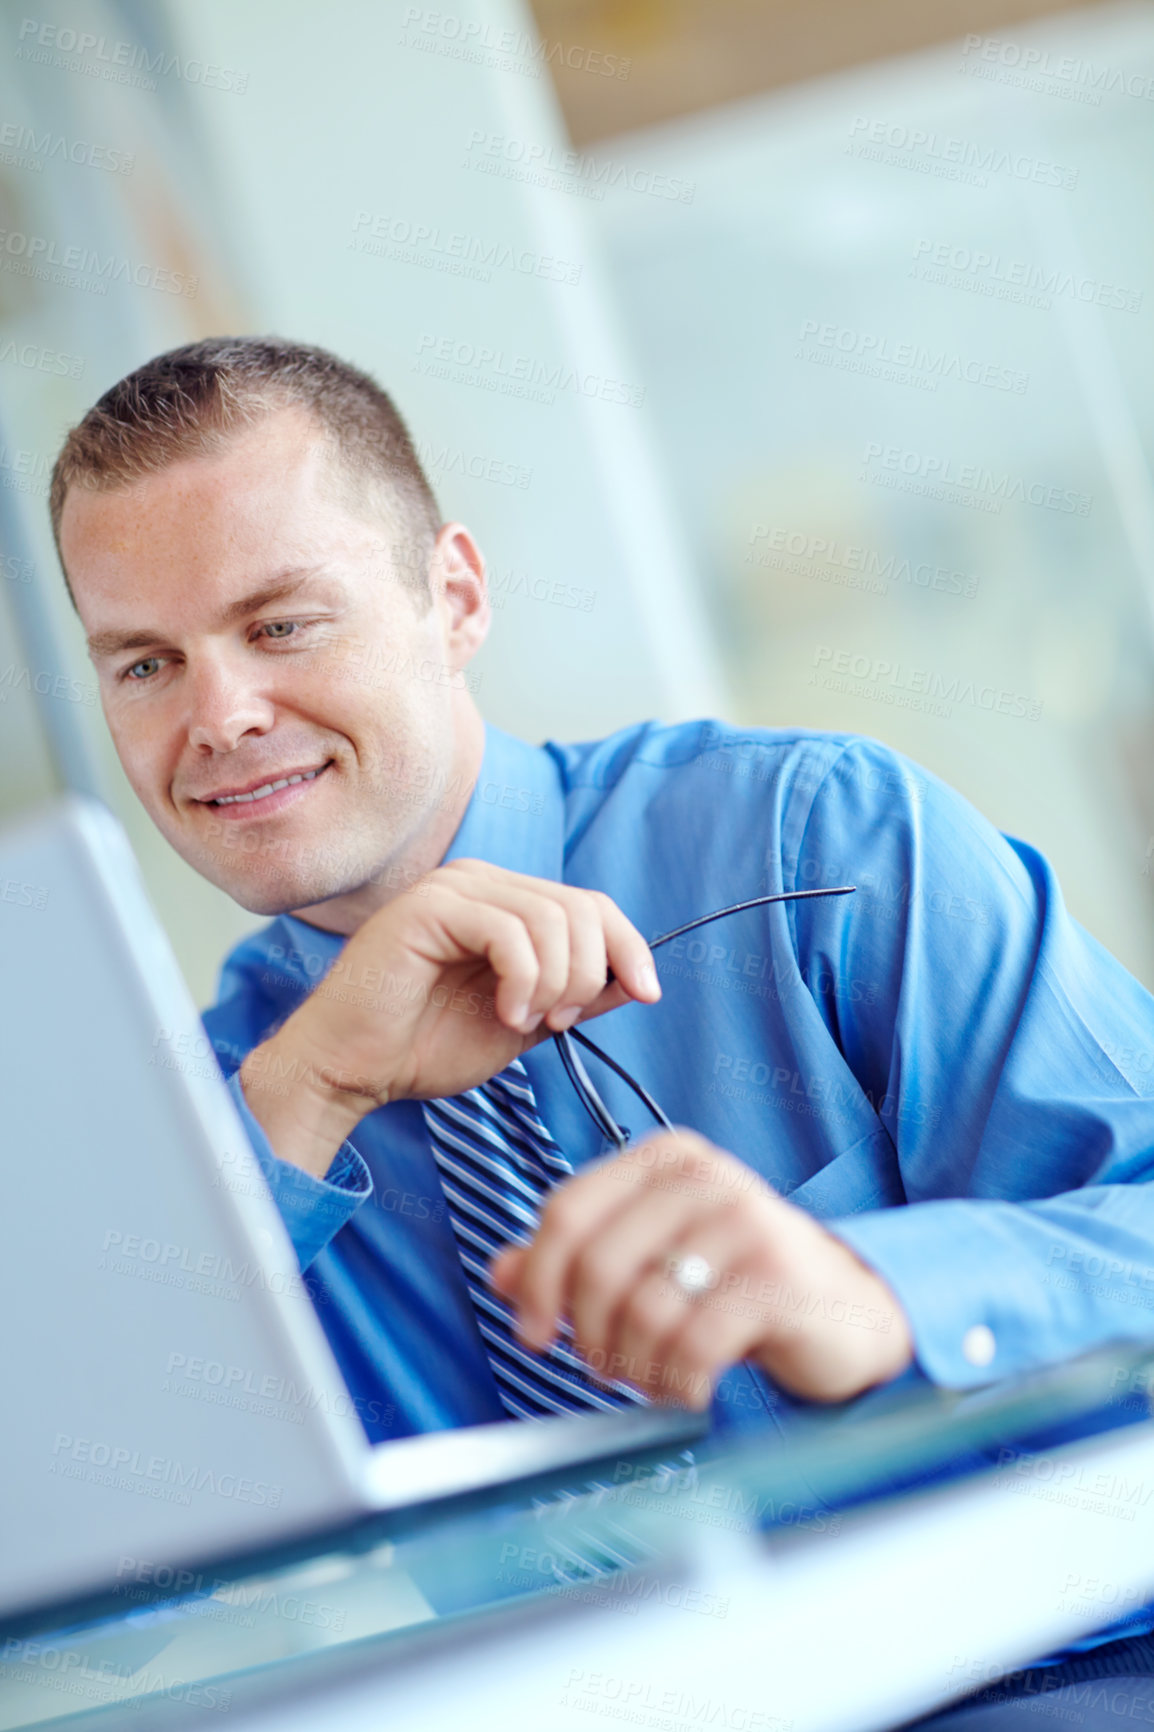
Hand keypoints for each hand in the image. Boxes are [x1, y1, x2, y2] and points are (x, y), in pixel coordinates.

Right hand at [239, 859, 659, 1175]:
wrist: (352, 1069)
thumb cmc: (424, 1046)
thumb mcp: (525, 1020)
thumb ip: (575, 995)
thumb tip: (637, 979)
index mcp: (502, 901)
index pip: (590, 904)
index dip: (629, 946)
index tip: (645, 994)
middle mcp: (479, 881)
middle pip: (581, 908)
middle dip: (589, 974)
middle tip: (557, 1021)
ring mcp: (453, 888)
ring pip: (552, 918)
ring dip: (555, 983)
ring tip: (525, 1020)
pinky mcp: (429, 907)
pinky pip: (510, 931)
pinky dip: (525, 980)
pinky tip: (506, 1013)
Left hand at [490, 1130, 912, 1405]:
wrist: (849, 1311)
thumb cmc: (741, 1282)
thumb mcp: (656, 1258)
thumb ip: (579, 1259)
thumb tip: (500, 1272)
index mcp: (666, 1158)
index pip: (567, 1210)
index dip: (537, 1280)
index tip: (532, 1333)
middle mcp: (705, 1177)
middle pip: (597, 1262)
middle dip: (586, 1333)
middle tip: (602, 1367)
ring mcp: (745, 1222)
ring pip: (642, 1308)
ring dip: (634, 1365)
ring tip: (653, 1377)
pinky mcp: (776, 1278)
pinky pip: (693, 1343)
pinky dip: (677, 1382)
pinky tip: (690, 1388)